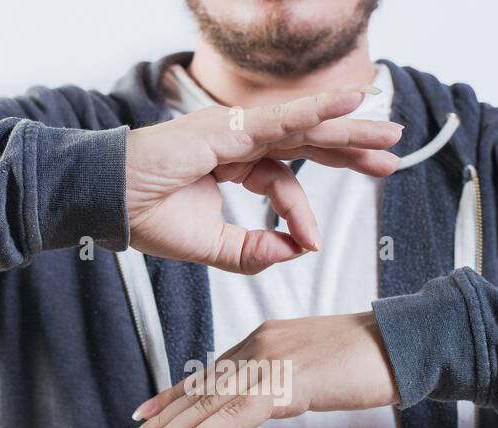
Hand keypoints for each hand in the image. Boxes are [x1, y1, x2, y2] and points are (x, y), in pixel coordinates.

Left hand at [118, 311, 399, 427]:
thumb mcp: (316, 367)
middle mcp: (258, 347)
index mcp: (264, 341)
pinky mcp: (284, 385)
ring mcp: (269, 364)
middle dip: (161, 420)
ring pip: (206, 405)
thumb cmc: (372, 359)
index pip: (208, 374)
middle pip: (199, 390)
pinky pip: (230, 418)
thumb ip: (285, 380)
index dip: (173, 396)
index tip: (144, 414)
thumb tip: (268, 401)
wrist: (404, 343)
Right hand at [125, 88, 401, 273]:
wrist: (105, 201)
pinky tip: (350, 103)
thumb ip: (252, 252)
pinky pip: (281, 118)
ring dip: (348, 129)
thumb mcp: (211, 246)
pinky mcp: (226, 127)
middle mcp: (237, 140)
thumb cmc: (145, 215)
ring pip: (302, 127)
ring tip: (389, 133)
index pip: (281, 181)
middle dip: (350, 149)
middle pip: (306, 141)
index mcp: (231, 163)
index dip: (300, 214)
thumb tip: (296, 254)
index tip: (308, 245)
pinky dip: (317, 109)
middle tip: (392, 154)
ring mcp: (232, 129)